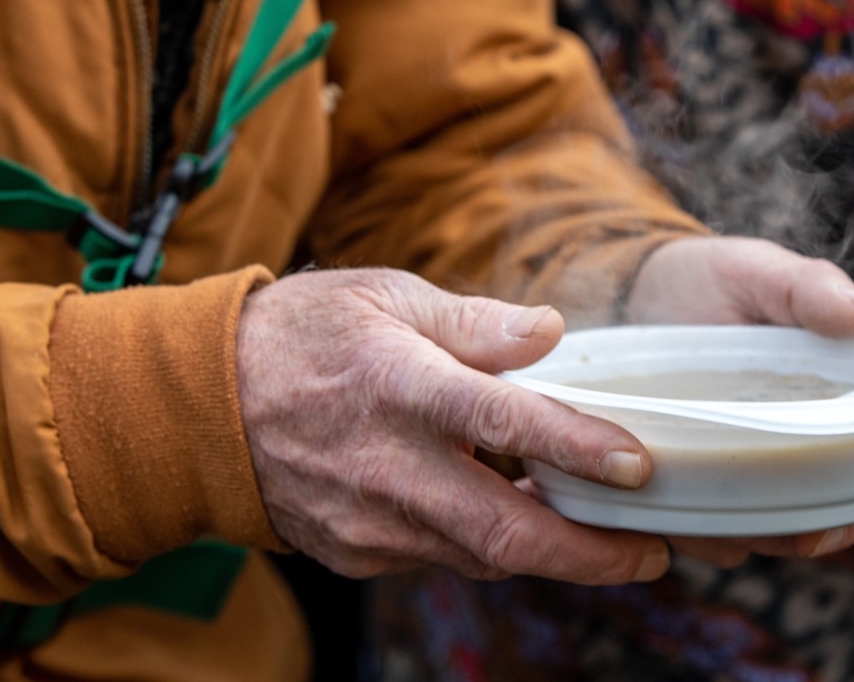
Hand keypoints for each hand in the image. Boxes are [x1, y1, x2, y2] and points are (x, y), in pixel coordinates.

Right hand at [235, 268, 669, 583]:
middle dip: (591, 554)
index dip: (578, 448)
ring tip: (605, 536)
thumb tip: (550, 332)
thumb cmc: (304, 335)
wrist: (201, 406)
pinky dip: (489, 545)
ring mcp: (370, 522)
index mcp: (399, 386)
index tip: (639, 467)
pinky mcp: (358, 553)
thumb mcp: (387, 296)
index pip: (504, 422)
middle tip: (652, 553)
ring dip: (547, 552)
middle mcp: (387, 467)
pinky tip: (519, 519)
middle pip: (505, 532)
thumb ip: (475, 322)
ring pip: (481, 556)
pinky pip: (442, 556)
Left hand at [626, 236, 853, 563]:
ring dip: (793, 535)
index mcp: (846, 362)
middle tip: (831, 518)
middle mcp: (821, 416)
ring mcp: (772, 453)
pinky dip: (726, 536)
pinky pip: (736, 527)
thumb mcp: (757, 272)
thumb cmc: (710, 282)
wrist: (630, 300)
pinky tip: (701, 524)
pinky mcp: (720, 478)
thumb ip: (809, 290)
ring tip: (765, 529)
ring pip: (805, 518)